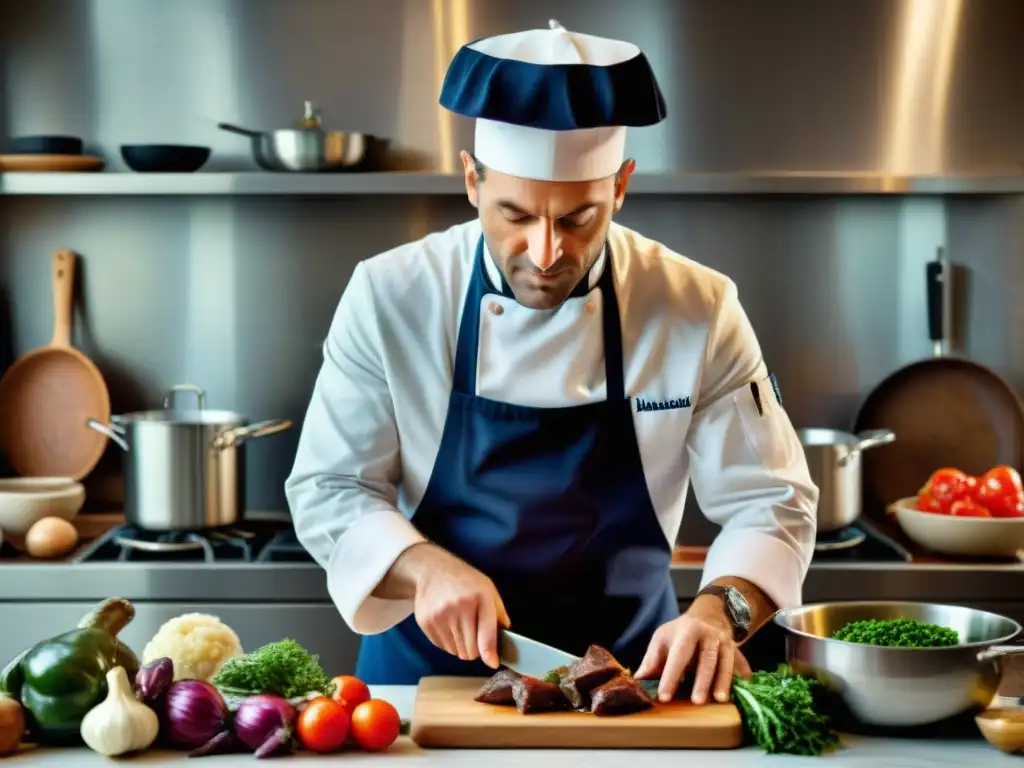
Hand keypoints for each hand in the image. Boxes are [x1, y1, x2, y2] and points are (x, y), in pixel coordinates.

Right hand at [412, 546, 510, 667]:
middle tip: (475, 635)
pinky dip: (449, 642)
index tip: (493, 663)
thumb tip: (506, 639)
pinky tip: (448, 625)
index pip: (486, 634)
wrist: (432, 570)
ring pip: (457, 652)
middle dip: (476, 649)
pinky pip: (443, 648)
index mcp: (479, 598)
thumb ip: (499, 614)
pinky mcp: (426, 623)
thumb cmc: (465, 581)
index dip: (489, 653)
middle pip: (471, 650)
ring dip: (462, 646)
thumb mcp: (488, 589)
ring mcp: (440, 616)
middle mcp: (459, 608)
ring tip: (460, 626)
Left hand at [634, 598, 752, 704]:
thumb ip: (652, 659)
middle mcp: (709, 635)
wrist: (710, 614)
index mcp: (687, 631)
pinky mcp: (738, 651)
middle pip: (706, 659)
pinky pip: (741, 664)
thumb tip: (639, 680)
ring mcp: (726, 642)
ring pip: (726, 662)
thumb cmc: (681, 631)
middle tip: (696, 702)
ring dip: (723, 681)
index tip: (664, 696)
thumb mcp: (663, 637)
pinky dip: (742, 677)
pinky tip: (742, 691)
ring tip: (720, 700)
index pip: (678, 655)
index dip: (671, 676)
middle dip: (702, 680)